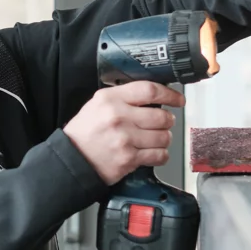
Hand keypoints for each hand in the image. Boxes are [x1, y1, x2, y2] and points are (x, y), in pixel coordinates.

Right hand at [63, 82, 182, 185]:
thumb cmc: (85, 133)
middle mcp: (118, 117)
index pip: (150, 90)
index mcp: (110, 100)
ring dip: (164, 139)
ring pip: (164, 137)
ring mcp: (125, 139)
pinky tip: (153, 152)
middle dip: (168, 121)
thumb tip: (153, 97)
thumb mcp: (97, 104)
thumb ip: (123, 98)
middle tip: (164, 123)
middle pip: (161, 116)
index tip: (177, 99)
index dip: (169, 95)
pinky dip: (161, 155)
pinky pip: (159, 155)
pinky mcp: (129, 158)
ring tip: (154, 139)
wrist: (72, 159)